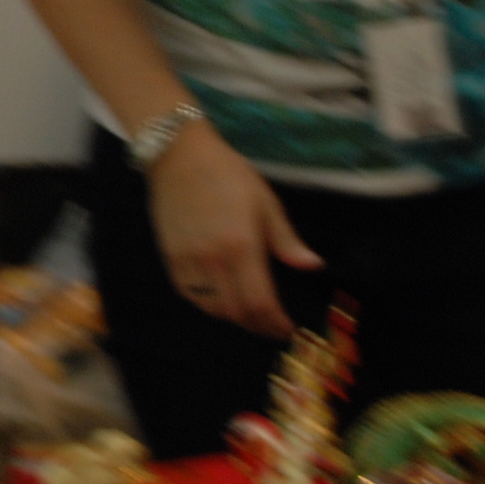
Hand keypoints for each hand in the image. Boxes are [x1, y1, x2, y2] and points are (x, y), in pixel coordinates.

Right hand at [146, 123, 321, 339]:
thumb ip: (287, 240)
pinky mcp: (171, 258)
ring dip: (234, 317)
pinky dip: (209, 305)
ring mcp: (188, 261)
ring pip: (212, 308)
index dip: (275, 323)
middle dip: (258, 325)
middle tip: (272, 325)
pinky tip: (222, 299)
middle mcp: (213, 260)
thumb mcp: (266, 203)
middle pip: (236, 312)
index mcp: (242, 246)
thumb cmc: (229, 174)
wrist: (179, 156)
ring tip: (250, 313)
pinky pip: (191, 296)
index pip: (260, 303)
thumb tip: (313, 266)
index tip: (287, 328)